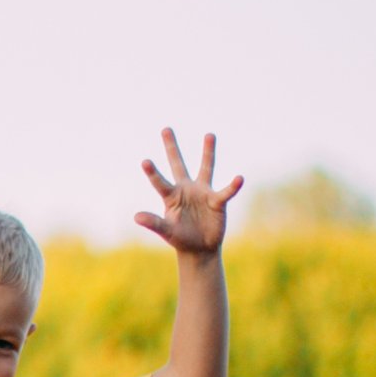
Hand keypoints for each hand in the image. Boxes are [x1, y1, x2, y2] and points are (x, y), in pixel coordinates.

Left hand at [136, 127, 243, 258]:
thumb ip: (154, 223)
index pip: (160, 182)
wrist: (200, 248)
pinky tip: (239, 178)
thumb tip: (136, 216)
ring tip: (209, 134)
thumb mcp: (167, 231)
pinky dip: (233, 186)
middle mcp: (186, 189)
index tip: (144, 161)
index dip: (152, 173)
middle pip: (178, 164)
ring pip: (205, 168)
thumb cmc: (180, 238)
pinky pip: (226, 191)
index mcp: (171, 196)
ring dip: (207, 152)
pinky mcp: (217, 200)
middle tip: (165, 128)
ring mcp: (202, 192)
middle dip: (172, 147)